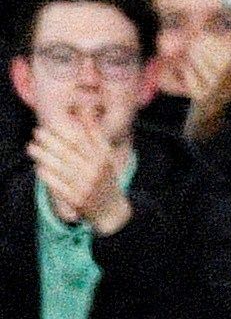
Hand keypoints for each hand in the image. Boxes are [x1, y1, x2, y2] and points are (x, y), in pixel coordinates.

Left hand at [31, 119, 131, 234]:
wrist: (111, 210)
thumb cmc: (105, 177)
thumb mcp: (106, 154)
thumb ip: (95, 132)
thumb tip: (85, 107)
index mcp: (103, 159)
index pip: (82, 142)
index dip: (65, 131)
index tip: (51, 123)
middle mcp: (95, 172)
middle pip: (69, 153)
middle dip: (51, 141)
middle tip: (37, 132)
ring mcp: (85, 186)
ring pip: (60, 168)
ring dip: (43, 156)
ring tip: (32, 147)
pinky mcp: (76, 200)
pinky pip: (57, 185)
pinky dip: (47, 175)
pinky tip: (38, 167)